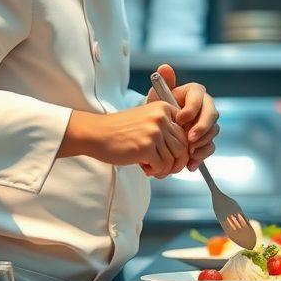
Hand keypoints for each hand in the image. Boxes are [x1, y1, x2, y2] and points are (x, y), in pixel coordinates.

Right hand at [63, 102, 188, 178]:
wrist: (96, 133)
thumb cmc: (120, 131)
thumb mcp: (146, 120)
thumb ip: (165, 131)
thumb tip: (184, 155)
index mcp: (163, 108)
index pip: (184, 133)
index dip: (181, 149)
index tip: (173, 157)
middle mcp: (161, 118)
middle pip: (183, 147)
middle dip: (177, 163)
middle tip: (166, 169)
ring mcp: (154, 132)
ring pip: (174, 158)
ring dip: (166, 169)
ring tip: (154, 170)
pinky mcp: (146, 147)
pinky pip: (162, 166)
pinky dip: (156, 172)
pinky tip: (146, 169)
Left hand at [147, 64, 218, 171]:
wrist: (158, 126)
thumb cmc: (158, 108)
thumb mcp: (158, 96)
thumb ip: (163, 83)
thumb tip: (164, 67)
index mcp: (195, 93)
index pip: (199, 98)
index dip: (192, 108)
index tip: (180, 119)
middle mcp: (205, 106)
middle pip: (212, 115)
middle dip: (202, 127)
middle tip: (190, 138)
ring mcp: (207, 123)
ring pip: (213, 132)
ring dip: (202, 143)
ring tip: (189, 152)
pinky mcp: (206, 139)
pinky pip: (210, 147)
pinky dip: (201, 156)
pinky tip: (191, 164)